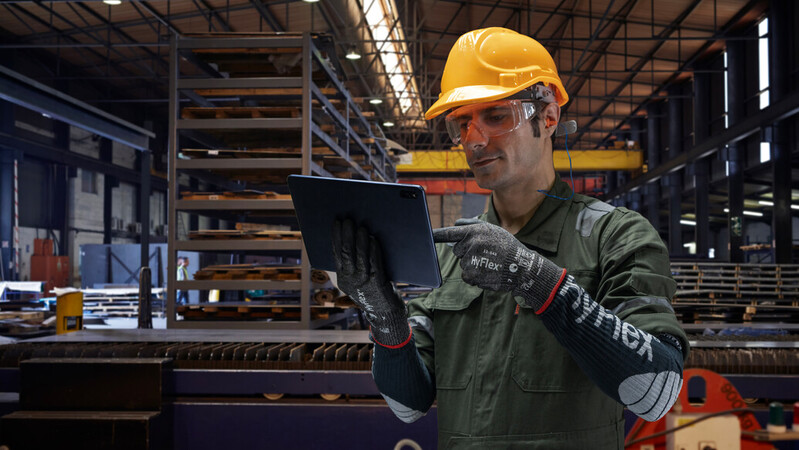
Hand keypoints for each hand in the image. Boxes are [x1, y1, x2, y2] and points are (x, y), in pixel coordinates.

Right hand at [332, 218, 409, 345]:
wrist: (386, 314)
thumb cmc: (374, 293)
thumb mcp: (360, 280)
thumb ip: (355, 264)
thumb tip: (357, 237)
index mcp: (342, 278)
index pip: (335, 254)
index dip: (336, 237)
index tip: (336, 222)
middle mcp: (349, 280)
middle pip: (345, 253)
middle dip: (346, 235)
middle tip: (347, 220)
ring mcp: (362, 282)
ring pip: (358, 257)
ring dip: (359, 240)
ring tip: (360, 226)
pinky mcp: (376, 283)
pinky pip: (373, 263)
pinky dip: (373, 249)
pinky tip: (373, 239)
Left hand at [432, 218, 565, 309]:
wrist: (521, 267)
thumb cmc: (507, 247)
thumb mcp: (492, 230)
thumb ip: (472, 226)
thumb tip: (455, 224)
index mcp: (475, 230)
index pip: (450, 232)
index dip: (437, 234)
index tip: (426, 235)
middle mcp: (471, 243)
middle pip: (457, 250)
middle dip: (467, 252)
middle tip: (485, 254)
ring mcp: (470, 259)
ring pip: (463, 263)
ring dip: (473, 265)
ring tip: (489, 263)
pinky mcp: (471, 274)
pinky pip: (466, 275)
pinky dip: (475, 276)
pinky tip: (487, 272)